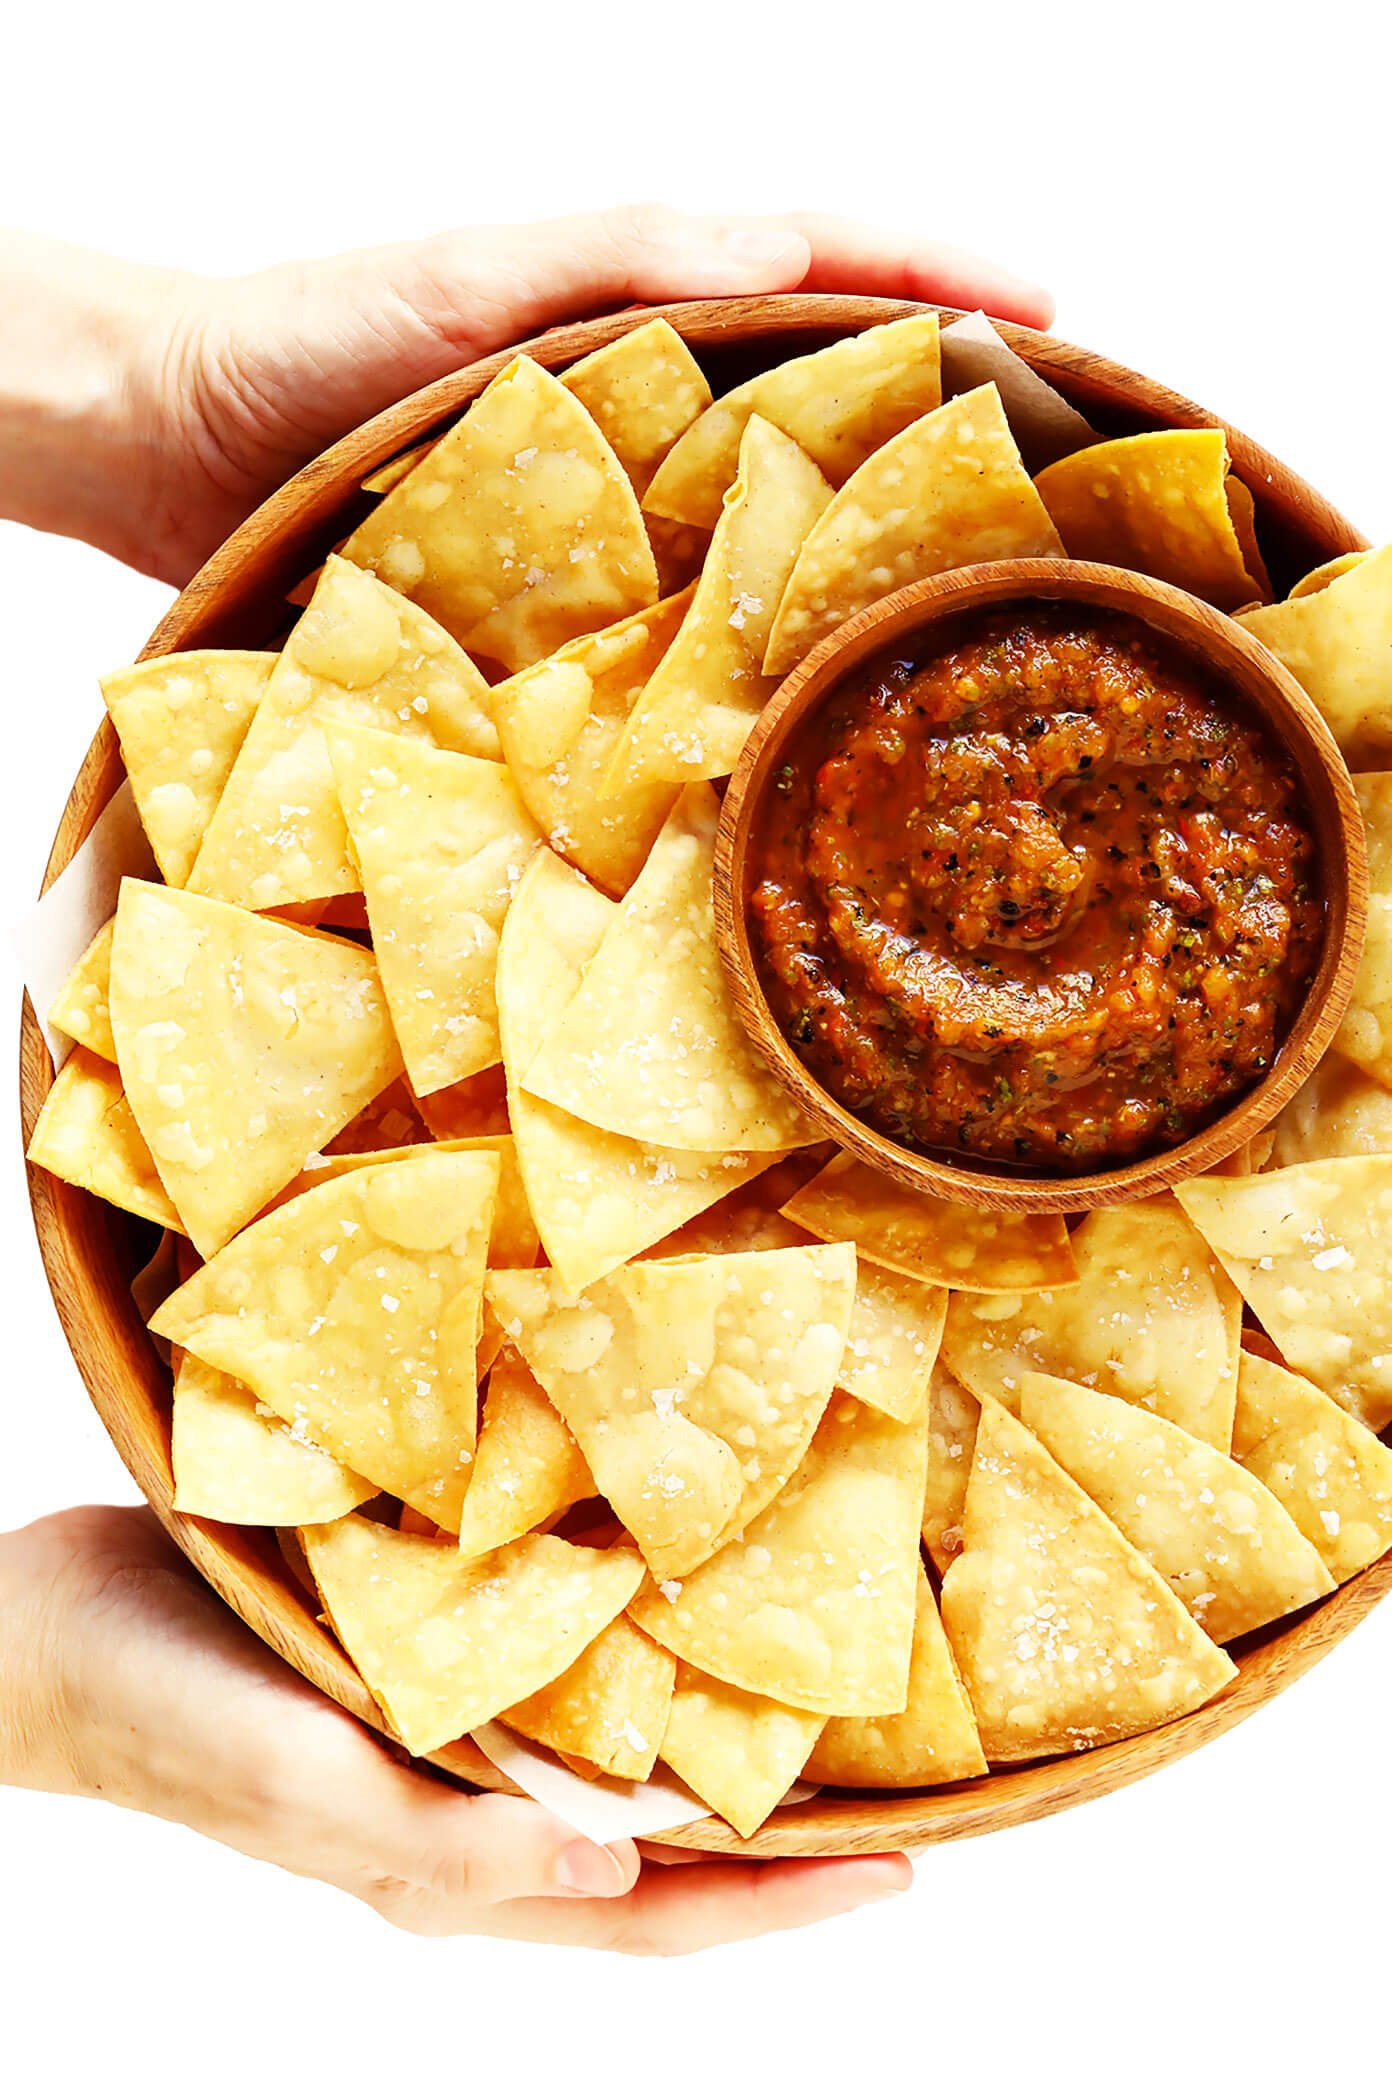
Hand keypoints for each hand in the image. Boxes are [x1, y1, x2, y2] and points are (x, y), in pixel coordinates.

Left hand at [0, 209, 1052, 584]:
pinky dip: (755, 648)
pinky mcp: (563, 605)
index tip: (1064, 318)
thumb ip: (615, 261)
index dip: (948, 282)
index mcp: (643, 312)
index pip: (828, 272)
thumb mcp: (464, 282)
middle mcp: (648, 410)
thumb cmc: (307, 339)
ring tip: (980, 595)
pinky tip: (808, 695)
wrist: (177, 445)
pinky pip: (682, 622)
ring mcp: (613, 511)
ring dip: (872, 546)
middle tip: (1067, 479)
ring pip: (769, 518)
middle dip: (950, 421)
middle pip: (828, 400)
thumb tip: (782, 251)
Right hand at [1, 1506, 909, 1950]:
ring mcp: (442, 1753)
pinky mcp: (417, 1671)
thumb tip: (619, 1870)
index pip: (654, 1922)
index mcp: (447, 1877)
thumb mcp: (304, 1781)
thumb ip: (447, 1837)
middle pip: (659, 1870)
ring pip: (617, 1782)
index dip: (782, 1907)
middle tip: (908, 1808)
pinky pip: (554, 1694)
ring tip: (817, 1715)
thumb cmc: (164, 1712)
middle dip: (783, 1856)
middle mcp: (465, 1826)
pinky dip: (632, 1681)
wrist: (49, 1632)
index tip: (904, 1872)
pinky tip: (674, 1622)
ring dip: (716, 1766)